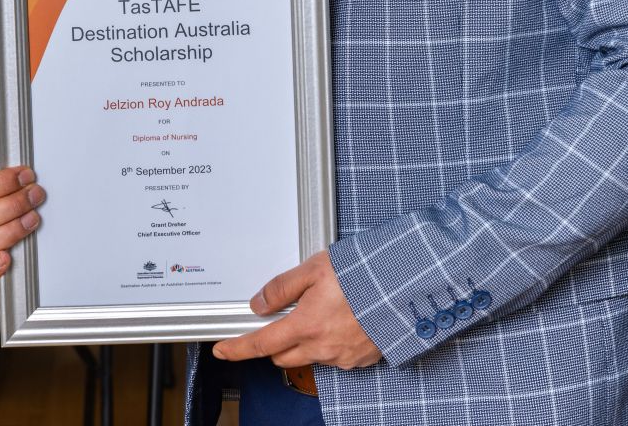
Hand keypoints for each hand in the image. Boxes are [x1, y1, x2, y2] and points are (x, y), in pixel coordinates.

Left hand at [212, 250, 381, 370]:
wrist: (404, 286)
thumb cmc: (364, 274)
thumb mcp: (315, 268)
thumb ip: (283, 287)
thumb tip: (259, 302)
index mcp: (306, 325)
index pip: (261, 343)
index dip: (237, 349)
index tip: (223, 351)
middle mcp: (321, 347)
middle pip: (282, 356)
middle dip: (275, 342)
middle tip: (283, 318)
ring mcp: (342, 357)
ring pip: (309, 356)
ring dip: (305, 341)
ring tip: (322, 310)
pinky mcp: (360, 359)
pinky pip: (334, 356)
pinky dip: (330, 343)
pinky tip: (341, 320)